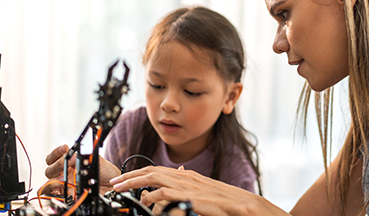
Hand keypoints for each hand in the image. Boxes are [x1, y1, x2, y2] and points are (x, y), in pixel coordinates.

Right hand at [41, 144, 120, 194]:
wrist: (113, 185)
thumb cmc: (105, 172)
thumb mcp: (97, 160)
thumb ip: (88, 153)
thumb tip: (83, 146)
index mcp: (70, 163)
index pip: (54, 157)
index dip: (56, 152)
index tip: (64, 148)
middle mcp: (65, 173)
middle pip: (50, 170)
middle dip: (58, 164)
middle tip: (72, 160)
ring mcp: (65, 185)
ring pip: (48, 183)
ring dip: (55, 179)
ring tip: (65, 178)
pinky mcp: (68, 195)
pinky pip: (54, 195)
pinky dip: (55, 192)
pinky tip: (62, 187)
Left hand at [110, 166, 286, 215]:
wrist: (246, 206)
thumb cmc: (226, 200)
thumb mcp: (205, 189)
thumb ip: (189, 182)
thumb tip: (177, 174)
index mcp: (187, 176)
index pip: (156, 169)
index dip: (137, 173)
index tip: (123, 180)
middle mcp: (186, 177)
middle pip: (151, 170)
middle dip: (130, 176)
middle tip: (114, 183)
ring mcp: (189, 186)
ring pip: (155, 178)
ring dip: (135, 183)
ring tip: (120, 189)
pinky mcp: (193, 197)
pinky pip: (168, 193)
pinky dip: (154, 196)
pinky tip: (145, 201)